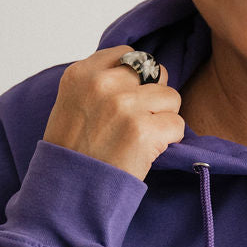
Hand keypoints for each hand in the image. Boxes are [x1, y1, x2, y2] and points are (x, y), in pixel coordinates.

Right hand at [42, 45, 185, 181]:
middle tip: (138, 121)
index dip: (137, 77)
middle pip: (155, 72)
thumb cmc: (72, 152)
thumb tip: (140, 70)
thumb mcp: (72, 103)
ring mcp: (124, 105)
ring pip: (171, 98)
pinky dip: (169, 140)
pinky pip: (177, 125)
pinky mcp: (143, 130)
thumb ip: (100, 82)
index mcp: (81, 74)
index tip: (130, 98)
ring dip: (163, 119)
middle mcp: (102, 84)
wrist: (69, 192)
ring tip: (141, 137)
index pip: (128, 54)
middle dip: (154, 97)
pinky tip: (148, 151)